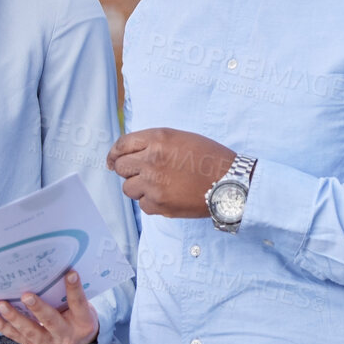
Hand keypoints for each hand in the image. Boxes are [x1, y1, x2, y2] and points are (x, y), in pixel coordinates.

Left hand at [0, 270, 98, 343]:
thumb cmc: (79, 317)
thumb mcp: (84, 307)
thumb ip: (71, 295)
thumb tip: (55, 269)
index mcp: (83, 322)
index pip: (79, 303)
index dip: (74, 289)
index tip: (70, 273)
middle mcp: (66, 335)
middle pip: (50, 321)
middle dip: (38, 308)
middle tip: (26, 295)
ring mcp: (48, 343)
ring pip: (30, 331)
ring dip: (13, 318)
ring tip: (1, 305)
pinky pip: (17, 336)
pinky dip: (3, 326)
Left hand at [106, 128, 234, 217]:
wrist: (230, 182)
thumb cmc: (210, 158)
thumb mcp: (181, 138)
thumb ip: (155, 143)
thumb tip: (130, 155)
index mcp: (158, 138)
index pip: (122, 144)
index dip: (114, 154)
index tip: (112, 161)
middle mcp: (152, 159)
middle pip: (121, 167)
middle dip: (128, 171)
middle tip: (141, 175)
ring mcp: (153, 183)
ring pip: (128, 188)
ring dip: (139, 188)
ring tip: (159, 186)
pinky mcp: (159, 204)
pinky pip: (143, 205)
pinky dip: (151, 202)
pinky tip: (168, 196)